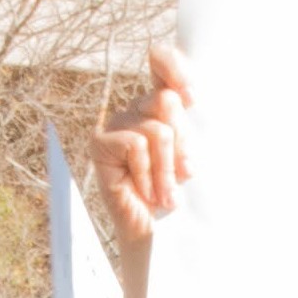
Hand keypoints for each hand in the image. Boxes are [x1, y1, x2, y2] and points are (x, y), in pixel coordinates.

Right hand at [95, 43, 195, 265]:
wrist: (160, 237)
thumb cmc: (184, 196)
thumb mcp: (196, 157)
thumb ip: (194, 128)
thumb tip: (190, 99)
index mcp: (164, 106)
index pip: (161, 61)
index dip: (174, 66)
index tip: (193, 96)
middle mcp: (139, 108)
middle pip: (168, 101)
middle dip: (183, 143)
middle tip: (185, 173)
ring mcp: (117, 123)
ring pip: (158, 130)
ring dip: (169, 170)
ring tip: (169, 195)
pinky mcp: (101, 142)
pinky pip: (136, 145)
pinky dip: (149, 174)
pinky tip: (148, 194)